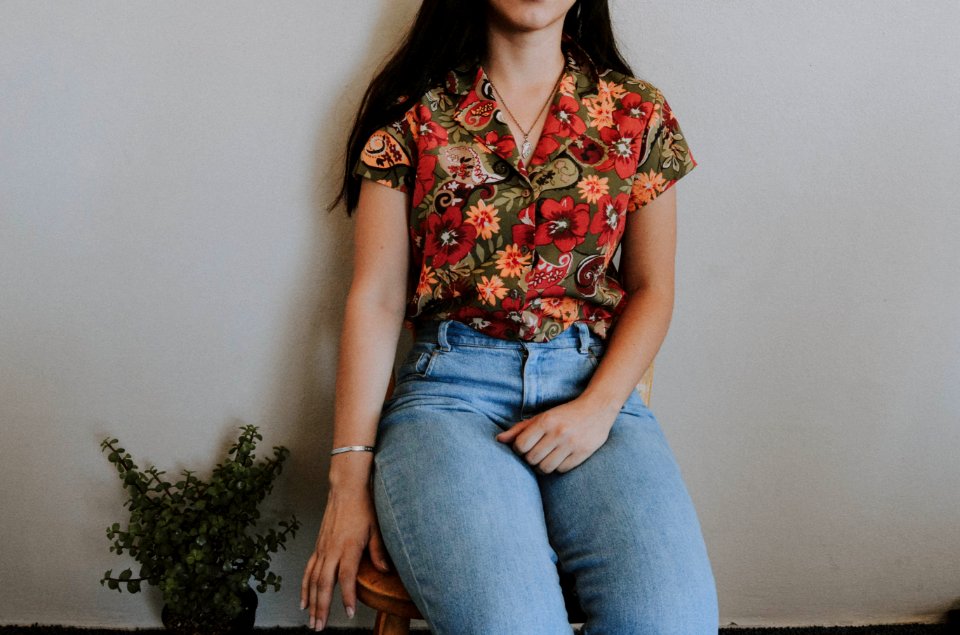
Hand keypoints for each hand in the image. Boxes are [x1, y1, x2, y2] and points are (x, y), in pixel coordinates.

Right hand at [300, 483, 391, 630]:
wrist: (346, 489)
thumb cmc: (364, 507)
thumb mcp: (377, 528)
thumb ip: (379, 551)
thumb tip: (385, 570)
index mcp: (348, 546)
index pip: (346, 577)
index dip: (347, 596)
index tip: (348, 613)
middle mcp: (332, 549)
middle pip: (324, 584)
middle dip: (322, 608)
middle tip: (320, 628)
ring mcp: (323, 548)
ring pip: (313, 580)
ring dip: (312, 602)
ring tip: (312, 622)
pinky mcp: (319, 546)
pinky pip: (309, 570)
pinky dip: (305, 587)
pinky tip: (304, 601)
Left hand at [495, 395, 619, 473]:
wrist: (597, 408)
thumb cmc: (564, 414)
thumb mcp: (541, 417)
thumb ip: (519, 429)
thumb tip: (499, 440)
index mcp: (546, 421)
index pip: (521, 445)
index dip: (519, 450)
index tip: (524, 447)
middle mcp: (558, 432)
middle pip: (532, 459)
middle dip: (530, 459)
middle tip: (536, 453)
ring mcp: (571, 444)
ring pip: (545, 468)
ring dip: (542, 466)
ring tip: (546, 458)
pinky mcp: (583, 453)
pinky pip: (561, 470)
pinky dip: (557, 467)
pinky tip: (560, 458)